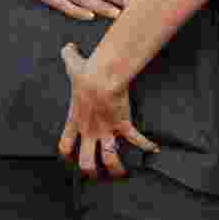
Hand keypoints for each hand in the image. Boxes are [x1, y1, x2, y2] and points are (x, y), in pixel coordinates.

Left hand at [58, 43, 158, 178]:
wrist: (101, 78)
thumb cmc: (87, 72)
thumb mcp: (72, 64)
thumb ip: (68, 56)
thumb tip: (67, 45)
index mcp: (75, 120)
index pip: (65, 146)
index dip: (67, 154)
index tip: (71, 157)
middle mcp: (89, 131)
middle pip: (86, 162)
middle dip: (92, 171)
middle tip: (97, 173)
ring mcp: (106, 130)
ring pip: (109, 159)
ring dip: (117, 169)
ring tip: (123, 173)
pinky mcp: (122, 125)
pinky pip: (135, 140)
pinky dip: (145, 145)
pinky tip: (154, 150)